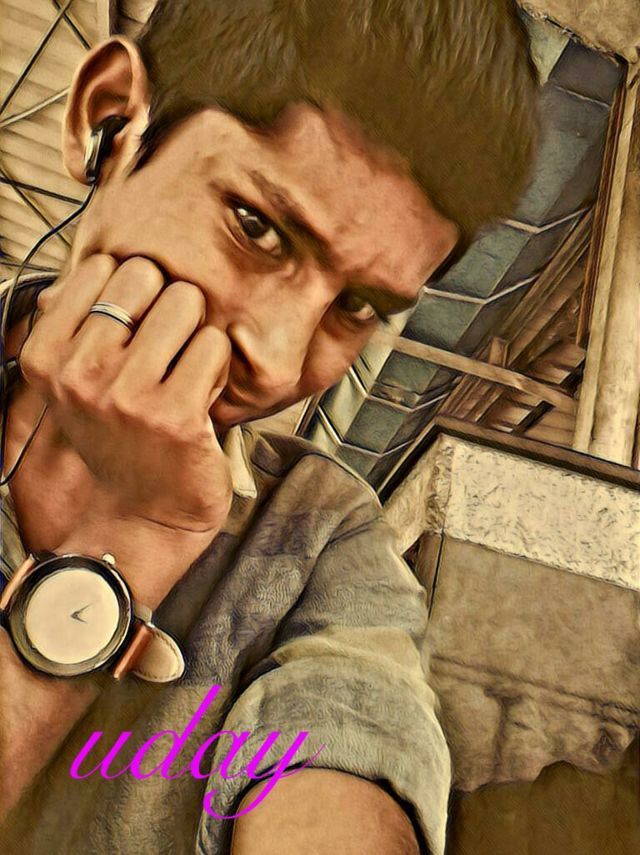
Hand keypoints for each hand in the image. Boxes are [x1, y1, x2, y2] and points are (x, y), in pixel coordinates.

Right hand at [19, 255, 233, 605]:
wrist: (142, 516)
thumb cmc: (119, 438)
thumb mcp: (75, 382)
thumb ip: (79, 322)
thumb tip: (100, 261)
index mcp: (46, 355)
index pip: (103, 267)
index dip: (134, 294)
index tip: (132, 335)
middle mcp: (78, 372)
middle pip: (147, 275)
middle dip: (168, 306)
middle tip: (166, 354)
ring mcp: (126, 395)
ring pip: (186, 303)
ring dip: (196, 335)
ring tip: (184, 376)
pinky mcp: (176, 416)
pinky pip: (215, 345)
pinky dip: (218, 367)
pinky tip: (203, 398)